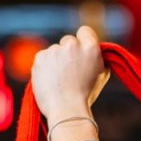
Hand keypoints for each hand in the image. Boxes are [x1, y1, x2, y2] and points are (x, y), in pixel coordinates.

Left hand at [31, 26, 108, 140]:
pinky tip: (50, 81)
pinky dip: (45, 67)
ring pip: (54, 51)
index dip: (82, 40)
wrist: (65, 110)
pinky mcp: (40, 56)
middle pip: (68, 41)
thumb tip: (90, 50)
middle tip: (69, 72)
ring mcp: (54, 50)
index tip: (80, 51)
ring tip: (59, 81)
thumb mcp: (99, 75)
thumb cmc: (84, 96)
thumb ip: (94, 58)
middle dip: (68, 53)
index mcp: (91, 48)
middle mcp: (72, 45)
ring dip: (56, 61)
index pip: (85, 31)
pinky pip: (43, 58)